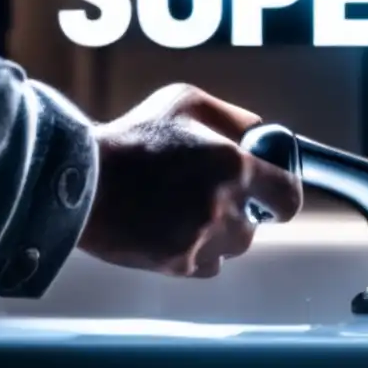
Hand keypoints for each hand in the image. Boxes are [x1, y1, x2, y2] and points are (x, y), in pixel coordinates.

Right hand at [77, 84, 302, 277]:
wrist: (78, 181)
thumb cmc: (133, 136)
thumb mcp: (186, 101)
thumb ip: (233, 116)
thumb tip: (260, 133)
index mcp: (234, 166)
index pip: (289, 197)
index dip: (284, 194)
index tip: (274, 191)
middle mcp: (224, 208)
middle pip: (257, 225)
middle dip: (242, 210)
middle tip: (212, 192)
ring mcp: (201, 240)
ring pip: (232, 246)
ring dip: (219, 231)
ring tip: (184, 208)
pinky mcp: (177, 265)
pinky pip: (205, 265)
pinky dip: (196, 251)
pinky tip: (170, 227)